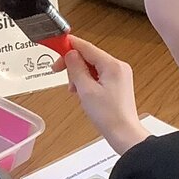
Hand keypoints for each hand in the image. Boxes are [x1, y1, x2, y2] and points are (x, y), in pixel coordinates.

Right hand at [54, 37, 148, 153]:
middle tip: (58, 71)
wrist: (123, 134)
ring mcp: (119, 75)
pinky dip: (87, 81)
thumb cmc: (109, 116)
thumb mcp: (86, 90)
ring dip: (79, 75)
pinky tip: (82, 92)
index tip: (55, 44)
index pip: (86, 47)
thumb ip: (76, 69)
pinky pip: (98, 75)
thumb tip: (70, 54)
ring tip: (75, 90)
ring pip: (92, 66)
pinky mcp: (117, 84)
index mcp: (112, 65)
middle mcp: (118, 67)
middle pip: (89, 56)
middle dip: (73, 64)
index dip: (68, 45)